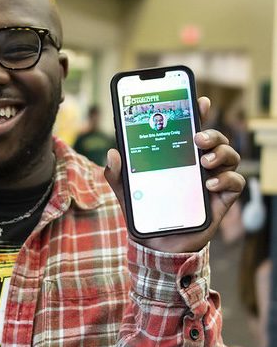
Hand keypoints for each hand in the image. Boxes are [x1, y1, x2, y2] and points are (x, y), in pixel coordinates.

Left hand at [104, 97, 245, 252]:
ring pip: (229, 156)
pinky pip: (235, 183)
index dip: (197, 113)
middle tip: (197, 138)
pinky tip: (210, 183)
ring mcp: (211, 181)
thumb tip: (112, 153)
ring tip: (203, 161)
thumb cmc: (145, 212)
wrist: (156, 246)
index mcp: (178, 158)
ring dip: (220, 152)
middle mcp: (197, 166)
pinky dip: (228, 179)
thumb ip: (117, 173)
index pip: (191, 130)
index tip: (199, 101)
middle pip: (214, 139)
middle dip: (211, 133)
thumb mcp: (126, 191)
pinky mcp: (220, 200)